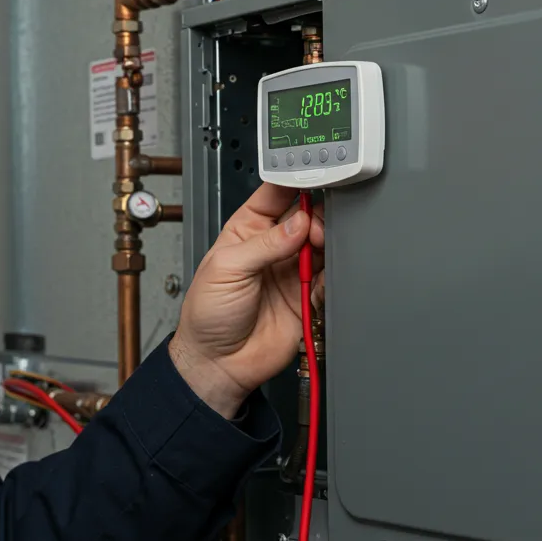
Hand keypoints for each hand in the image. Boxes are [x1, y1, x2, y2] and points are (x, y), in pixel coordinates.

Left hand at [169, 183, 323, 417]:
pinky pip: (330, 278)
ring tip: (320, 248)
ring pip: (323, 244)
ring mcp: (292, 271)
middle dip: (316, 215)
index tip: (311, 177)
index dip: (293, 183)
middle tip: (315, 227)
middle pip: (306, 217)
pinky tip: (323, 275)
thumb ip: (264, 244)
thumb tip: (298, 223)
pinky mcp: (308, 296)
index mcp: (247, 230)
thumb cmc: (207, 315)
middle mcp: (273, 247)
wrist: (218, 363)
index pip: (275, 195)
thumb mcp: (226, 269)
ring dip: (327, 242)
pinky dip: (334, 273)